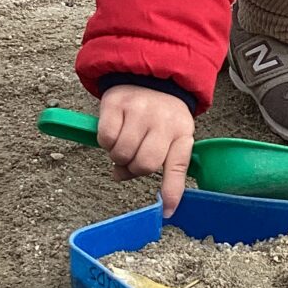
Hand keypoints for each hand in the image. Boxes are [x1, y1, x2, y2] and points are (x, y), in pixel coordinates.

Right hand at [98, 86, 194, 218]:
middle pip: (144, 165)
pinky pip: (105, 138)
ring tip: (124, 143)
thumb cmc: (162, 114)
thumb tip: (122, 177)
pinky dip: (105, 141)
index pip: (178, 167)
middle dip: (133, 169)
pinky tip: (114, 131)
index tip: (167, 212)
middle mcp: (163, 122)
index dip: (172, 192)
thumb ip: (158, 159)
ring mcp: (141, 111)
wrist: (151, 76)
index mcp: (181, 133)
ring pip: (122, 153)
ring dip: (118, 155)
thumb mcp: (173, 134)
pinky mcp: (118, 103)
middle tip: (131, 159)